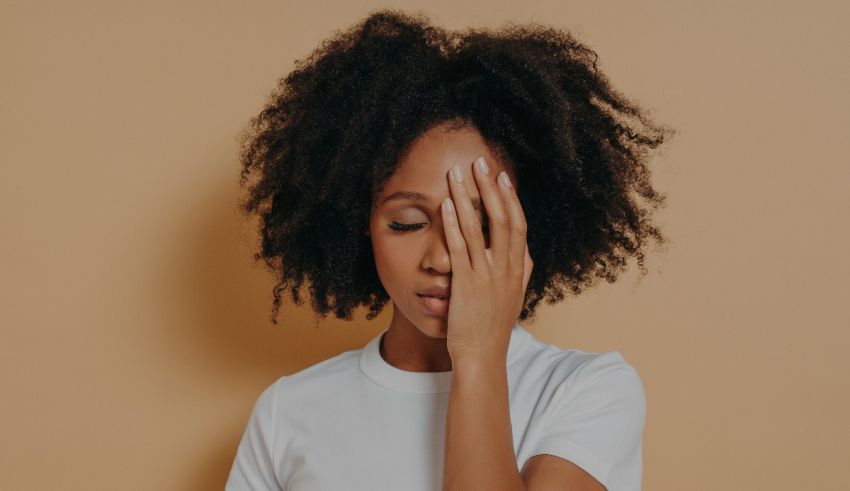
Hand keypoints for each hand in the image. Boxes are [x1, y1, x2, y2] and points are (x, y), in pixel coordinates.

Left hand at [441, 156, 532, 363]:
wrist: (482, 357)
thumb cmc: (494, 328)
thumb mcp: (514, 297)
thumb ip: (521, 272)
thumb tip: (526, 251)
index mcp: (518, 269)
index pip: (518, 225)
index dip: (510, 198)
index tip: (502, 176)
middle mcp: (506, 269)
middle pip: (502, 218)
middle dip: (490, 188)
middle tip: (480, 162)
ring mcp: (487, 276)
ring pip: (478, 228)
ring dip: (467, 198)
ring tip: (456, 174)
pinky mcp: (467, 285)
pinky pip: (460, 248)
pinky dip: (453, 224)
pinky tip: (445, 206)